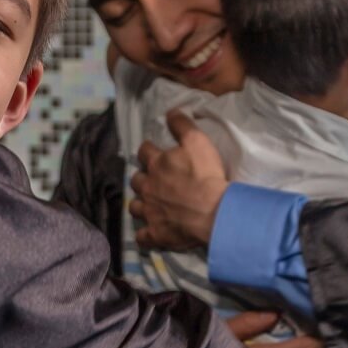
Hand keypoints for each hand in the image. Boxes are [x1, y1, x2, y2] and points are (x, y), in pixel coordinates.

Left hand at [130, 111, 231, 250]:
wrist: (213, 211)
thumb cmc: (206, 175)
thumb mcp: (197, 141)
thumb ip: (182, 125)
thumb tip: (170, 111)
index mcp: (157, 164)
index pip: (144, 152)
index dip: (149, 151)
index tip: (154, 153)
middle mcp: (148, 186)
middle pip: (136, 180)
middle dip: (143, 178)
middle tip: (154, 181)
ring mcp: (150, 211)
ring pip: (134, 206)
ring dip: (140, 204)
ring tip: (150, 204)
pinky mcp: (155, 233)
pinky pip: (142, 236)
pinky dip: (144, 234)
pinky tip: (149, 233)